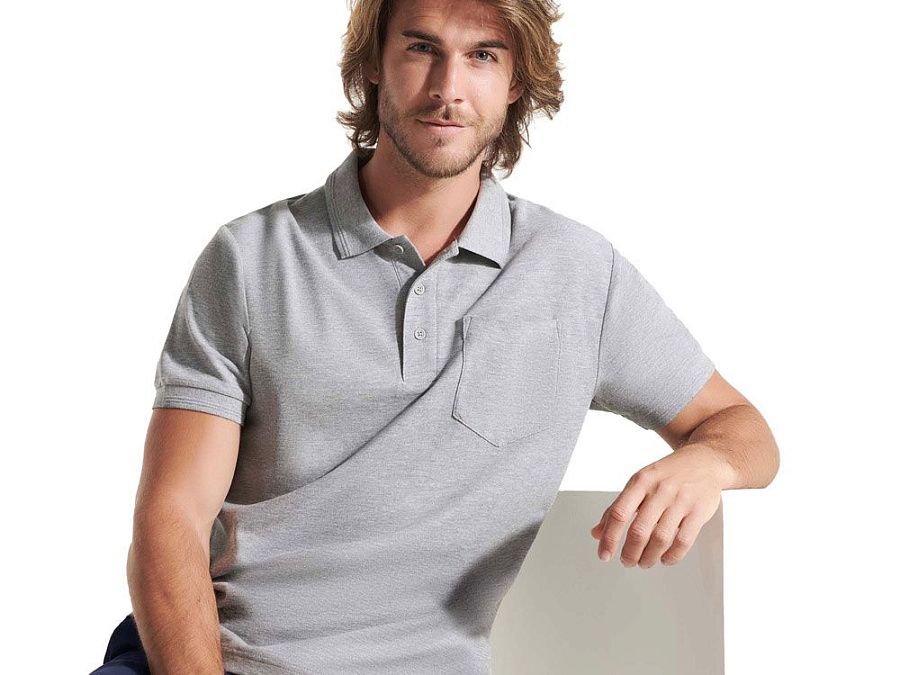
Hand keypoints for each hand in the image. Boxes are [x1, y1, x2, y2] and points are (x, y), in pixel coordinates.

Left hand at [588, 443, 730, 567]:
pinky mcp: (699, 511)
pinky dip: (672, 556)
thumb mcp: (640, 482)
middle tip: (627, 561)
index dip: (609, 537)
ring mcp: (681, 501)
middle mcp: (660, 490)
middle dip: (630, 552)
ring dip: (649, 557)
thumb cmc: (668, 474)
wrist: (705, 460)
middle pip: (639, 530)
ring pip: (660, 538)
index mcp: (641, 481)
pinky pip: (684, 541)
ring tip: (644, 562)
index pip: (619, 513)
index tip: (604, 554)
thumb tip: (597, 532)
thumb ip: (618, 506)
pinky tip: (665, 559)